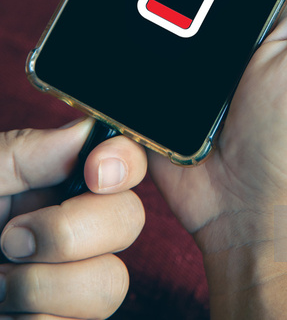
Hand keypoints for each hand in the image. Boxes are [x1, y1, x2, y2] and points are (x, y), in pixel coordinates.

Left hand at [0, 117, 146, 318]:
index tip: (95, 172)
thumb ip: (27, 153)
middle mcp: (69, 229)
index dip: (125, 161)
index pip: (122, 162)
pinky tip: (8, 309)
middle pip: (129, 221)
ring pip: (110, 283)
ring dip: (47, 285)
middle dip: (73, 232)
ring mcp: (65, 283)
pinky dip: (39, 316)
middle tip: (12, 238)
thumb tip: (87, 132)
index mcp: (52, 184)